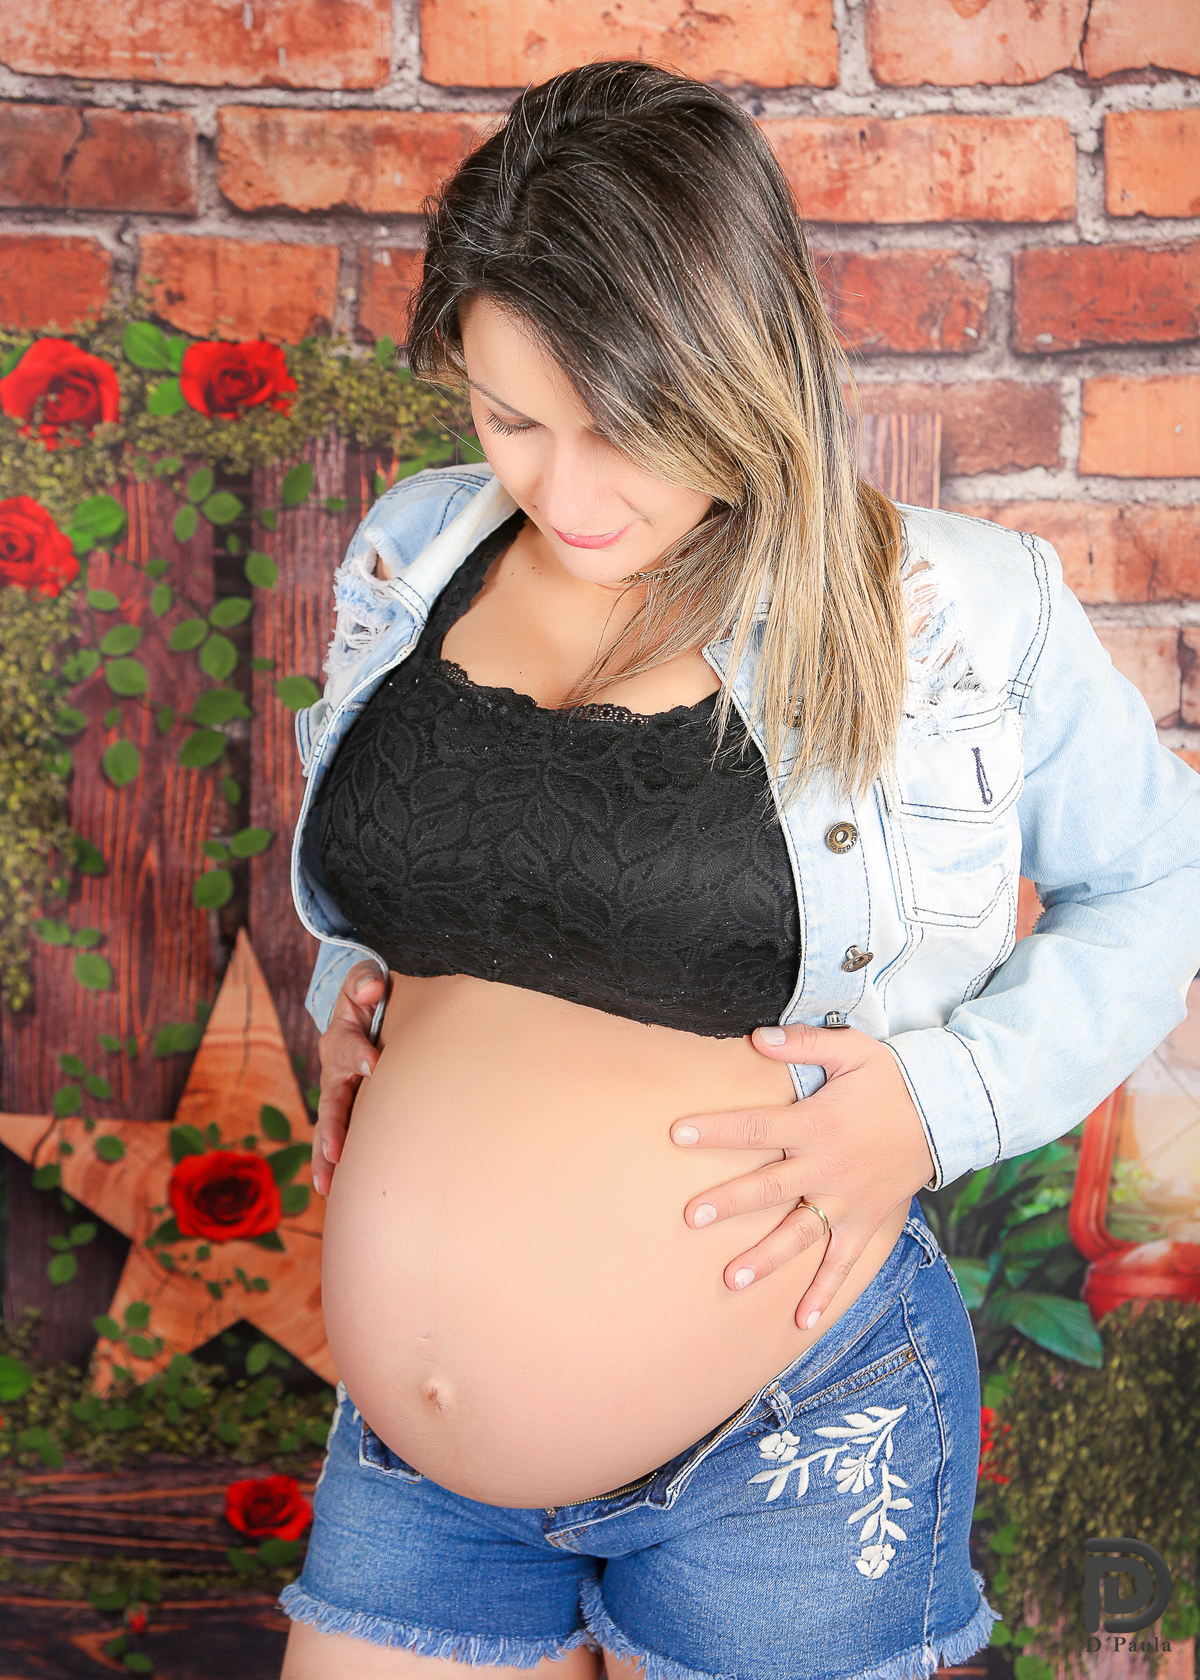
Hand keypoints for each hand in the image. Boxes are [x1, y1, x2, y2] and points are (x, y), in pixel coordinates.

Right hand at [311, 961, 386, 1197]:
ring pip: (329, 1130)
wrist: (366, 1012)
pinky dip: (337, 1165)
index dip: (357, 1053)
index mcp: (339, 1038)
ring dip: (328, 1157)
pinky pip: (341, 1141)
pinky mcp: (350, 1113)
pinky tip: (338, 1193)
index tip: (373, 1062)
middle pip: (330, 1102)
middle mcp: (334, 1073)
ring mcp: (340, 1096)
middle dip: (334, 1127)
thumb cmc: (369, 998)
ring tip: (329, 1185)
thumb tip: (373, 991)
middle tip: (338, 1149)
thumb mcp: (365, 981)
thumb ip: (365, 980)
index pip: (345, 1045)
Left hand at [670, 1023, 934, 1331]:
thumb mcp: (852, 1050)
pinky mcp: (865, 1221)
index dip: (716, 1130)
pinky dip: (825, 1291)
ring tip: (730, 1279)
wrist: (946, 1112)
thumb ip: (803, 1044)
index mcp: (816, 1124)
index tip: (677, 1134)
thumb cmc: (892, 1078)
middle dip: (729, 1202)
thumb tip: (757, 1038)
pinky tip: (801, 1319)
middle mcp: (826, 1167)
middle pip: (769, 1188)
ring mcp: (846, 1200)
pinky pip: (843, 1261)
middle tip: (691, 1217)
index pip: (756, 1128)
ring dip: (765, 1257)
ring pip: (799, 1233)